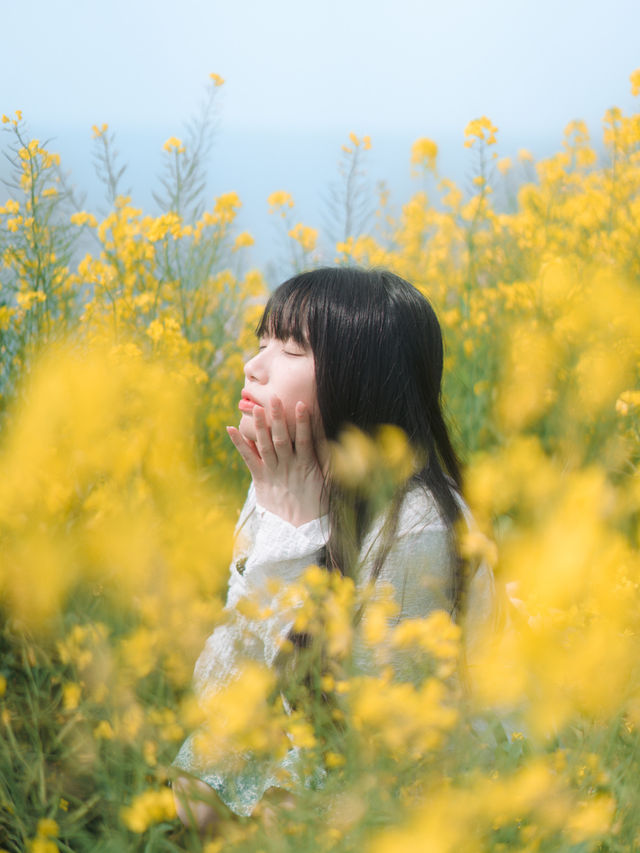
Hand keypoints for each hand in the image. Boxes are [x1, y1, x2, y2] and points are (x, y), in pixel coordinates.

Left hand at [227, 396, 327, 526]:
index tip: (302, 404)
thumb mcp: (326, 481)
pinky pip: (248, 459)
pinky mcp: (261, 479)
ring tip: (255, 408)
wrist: (300, 528)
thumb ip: (327, 461)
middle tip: (273, 398)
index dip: (303, 422)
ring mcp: (273, 472)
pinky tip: (231, 429)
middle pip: (281, 438)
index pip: (304, 439)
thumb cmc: (316, 503)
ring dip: (260, 426)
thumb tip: (337, 442)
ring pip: (265, 445)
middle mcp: (288, 466)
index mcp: (306, 466)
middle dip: (277, 418)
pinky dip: (239, 443)